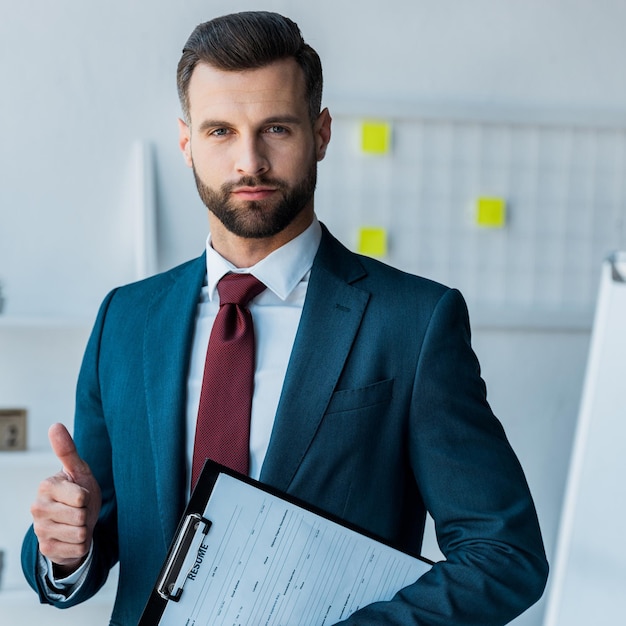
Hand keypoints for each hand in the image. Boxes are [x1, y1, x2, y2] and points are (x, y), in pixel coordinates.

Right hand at [30, 423, 101, 576]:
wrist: (76, 521)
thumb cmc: (78, 491)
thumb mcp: (78, 470)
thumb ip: (67, 450)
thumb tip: (55, 425)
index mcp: (46, 487)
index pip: (80, 496)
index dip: (87, 496)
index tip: (80, 493)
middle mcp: (37, 509)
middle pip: (80, 516)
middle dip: (86, 513)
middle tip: (80, 509)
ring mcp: (40, 530)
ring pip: (80, 533)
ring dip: (85, 528)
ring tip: (77, 521)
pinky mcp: (46, 549)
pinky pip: (78, 548)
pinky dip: (81, 543)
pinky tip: (73, 536)